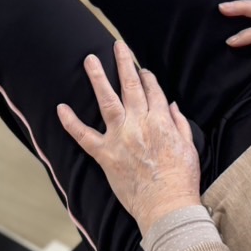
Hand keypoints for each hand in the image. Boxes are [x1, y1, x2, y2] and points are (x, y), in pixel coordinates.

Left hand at [57, 41, 202, 234]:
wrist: (166, 205)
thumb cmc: (181, 179)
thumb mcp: (189, 146)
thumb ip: (179, 123)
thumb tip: (172, 105)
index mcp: (161, 121)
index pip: (152, 91)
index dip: (147, 78)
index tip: (142, 70)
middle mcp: (139, 123)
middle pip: (130, 86)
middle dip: (123, 63)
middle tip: (116, 45)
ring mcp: (120, 138)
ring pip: (106, 101)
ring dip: (98, 78)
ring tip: (90, 60)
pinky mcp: (105, 155)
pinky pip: (84, 136)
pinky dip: (71, 122)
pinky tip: (61, 108)